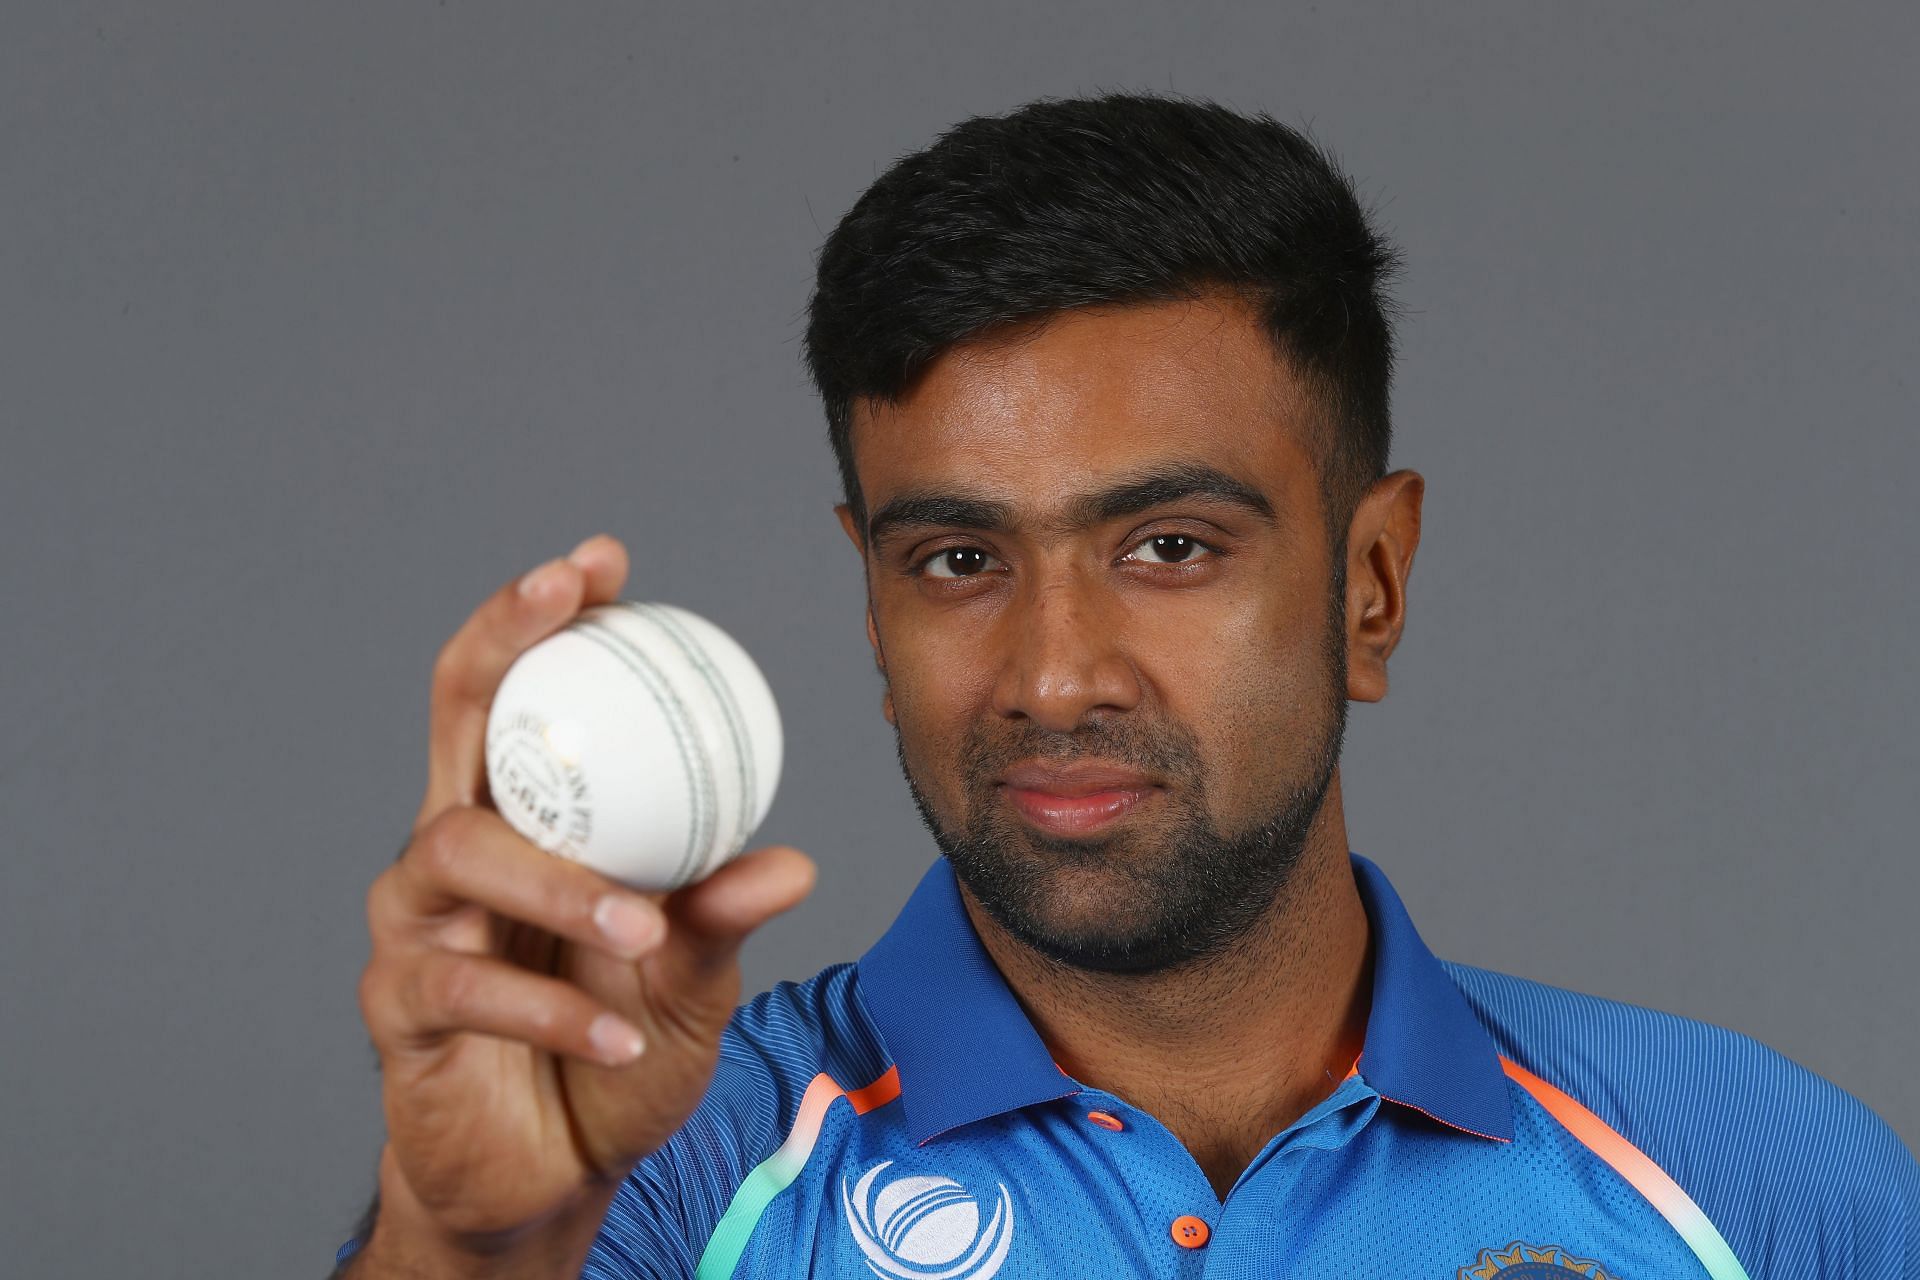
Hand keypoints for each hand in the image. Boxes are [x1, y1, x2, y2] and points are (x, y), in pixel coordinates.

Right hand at [356, 535, 815, 1261]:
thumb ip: (720, 921)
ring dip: (560, 884)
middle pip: (459, 716)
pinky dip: (556, 1014)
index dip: (545, 620)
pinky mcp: (400, 1008)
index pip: (523, 695)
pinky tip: (622, 1037)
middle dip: (504, 640)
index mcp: (530, 823)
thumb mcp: (689, 985)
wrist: (552, 1175)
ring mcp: (420, 924)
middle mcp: (458, 851)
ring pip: (460, 850)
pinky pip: (468, 990)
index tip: (603, 564)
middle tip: (566, 599)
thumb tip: (789, 862)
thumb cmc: (615, 1053)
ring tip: (643, 928)